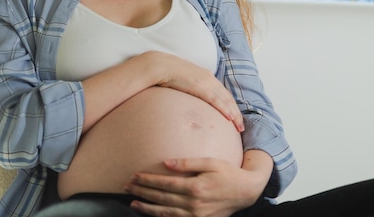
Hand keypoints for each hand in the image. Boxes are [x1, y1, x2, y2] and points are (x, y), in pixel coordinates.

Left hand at [124, 153, 271, 216]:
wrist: (246, 191)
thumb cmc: (228, 173)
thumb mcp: (211, 162)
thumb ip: (188, 163)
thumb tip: (166, 162)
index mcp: (195, 187)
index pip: (165, 184)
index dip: (148, 180)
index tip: (135, 175)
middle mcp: (193, 203)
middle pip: (161, 198)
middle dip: (142, 191)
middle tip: (128, 186)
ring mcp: (196, 215)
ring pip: (165, 213)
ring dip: (147, 208)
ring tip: (133, 202)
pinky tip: (152, 213)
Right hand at [145, 51, 243, 131]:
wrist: (160, 65)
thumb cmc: (168, 74)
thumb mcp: (184, 82)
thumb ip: (190, 89)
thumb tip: (190, 102)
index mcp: (207, 77)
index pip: (223, 94)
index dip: (231, 106)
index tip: (235, 118)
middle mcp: (209, 79)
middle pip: (227, 98)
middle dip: (236, 113)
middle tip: (241, 127)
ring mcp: (206, 82)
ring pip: (225, 100)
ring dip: (234, 114)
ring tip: (239, 126)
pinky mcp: (200, 86)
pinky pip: (215, 100)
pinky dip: (224, 109)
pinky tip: (229, 118)